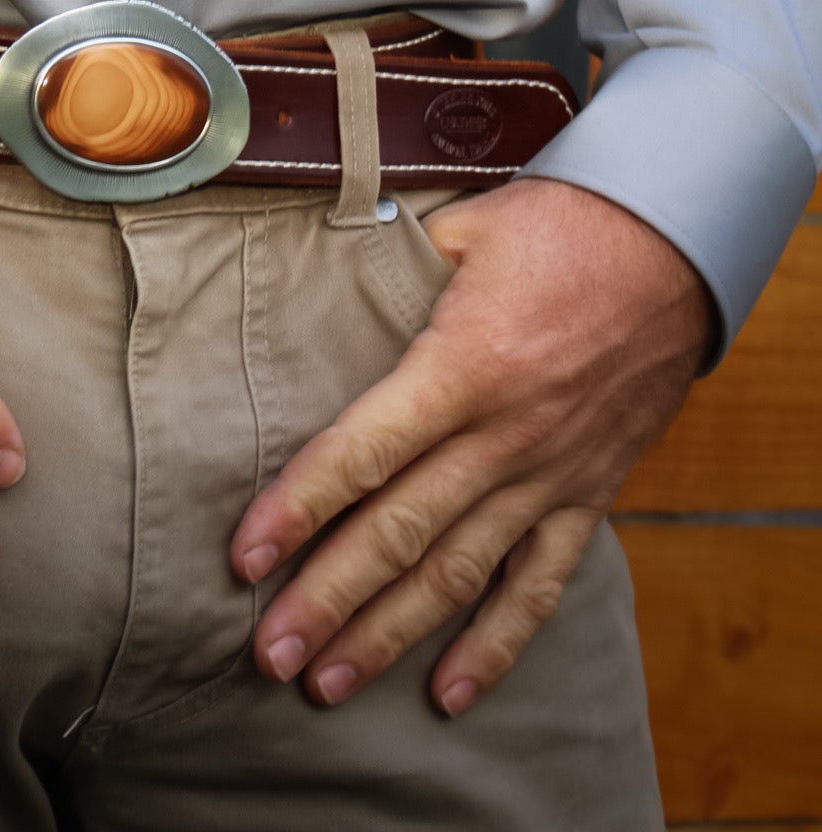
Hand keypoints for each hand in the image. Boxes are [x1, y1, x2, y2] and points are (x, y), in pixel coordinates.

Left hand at [231, 176, 714, 713]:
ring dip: (391, 634)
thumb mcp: (464, 228)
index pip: (364, 452)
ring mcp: (549, 475)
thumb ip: (388, 263)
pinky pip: (539, 585)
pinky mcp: (588, 495)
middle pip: (401, 531)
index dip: (299, 507)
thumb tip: (310, 274)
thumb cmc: (559, 228)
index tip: (246, 557)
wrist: (673, 248)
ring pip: (459, 572)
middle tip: (269, 653)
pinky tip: (450, 693)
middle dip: (329, 598)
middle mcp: (504, 435)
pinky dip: (497, 645)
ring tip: (328, 684)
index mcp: (464, 366)